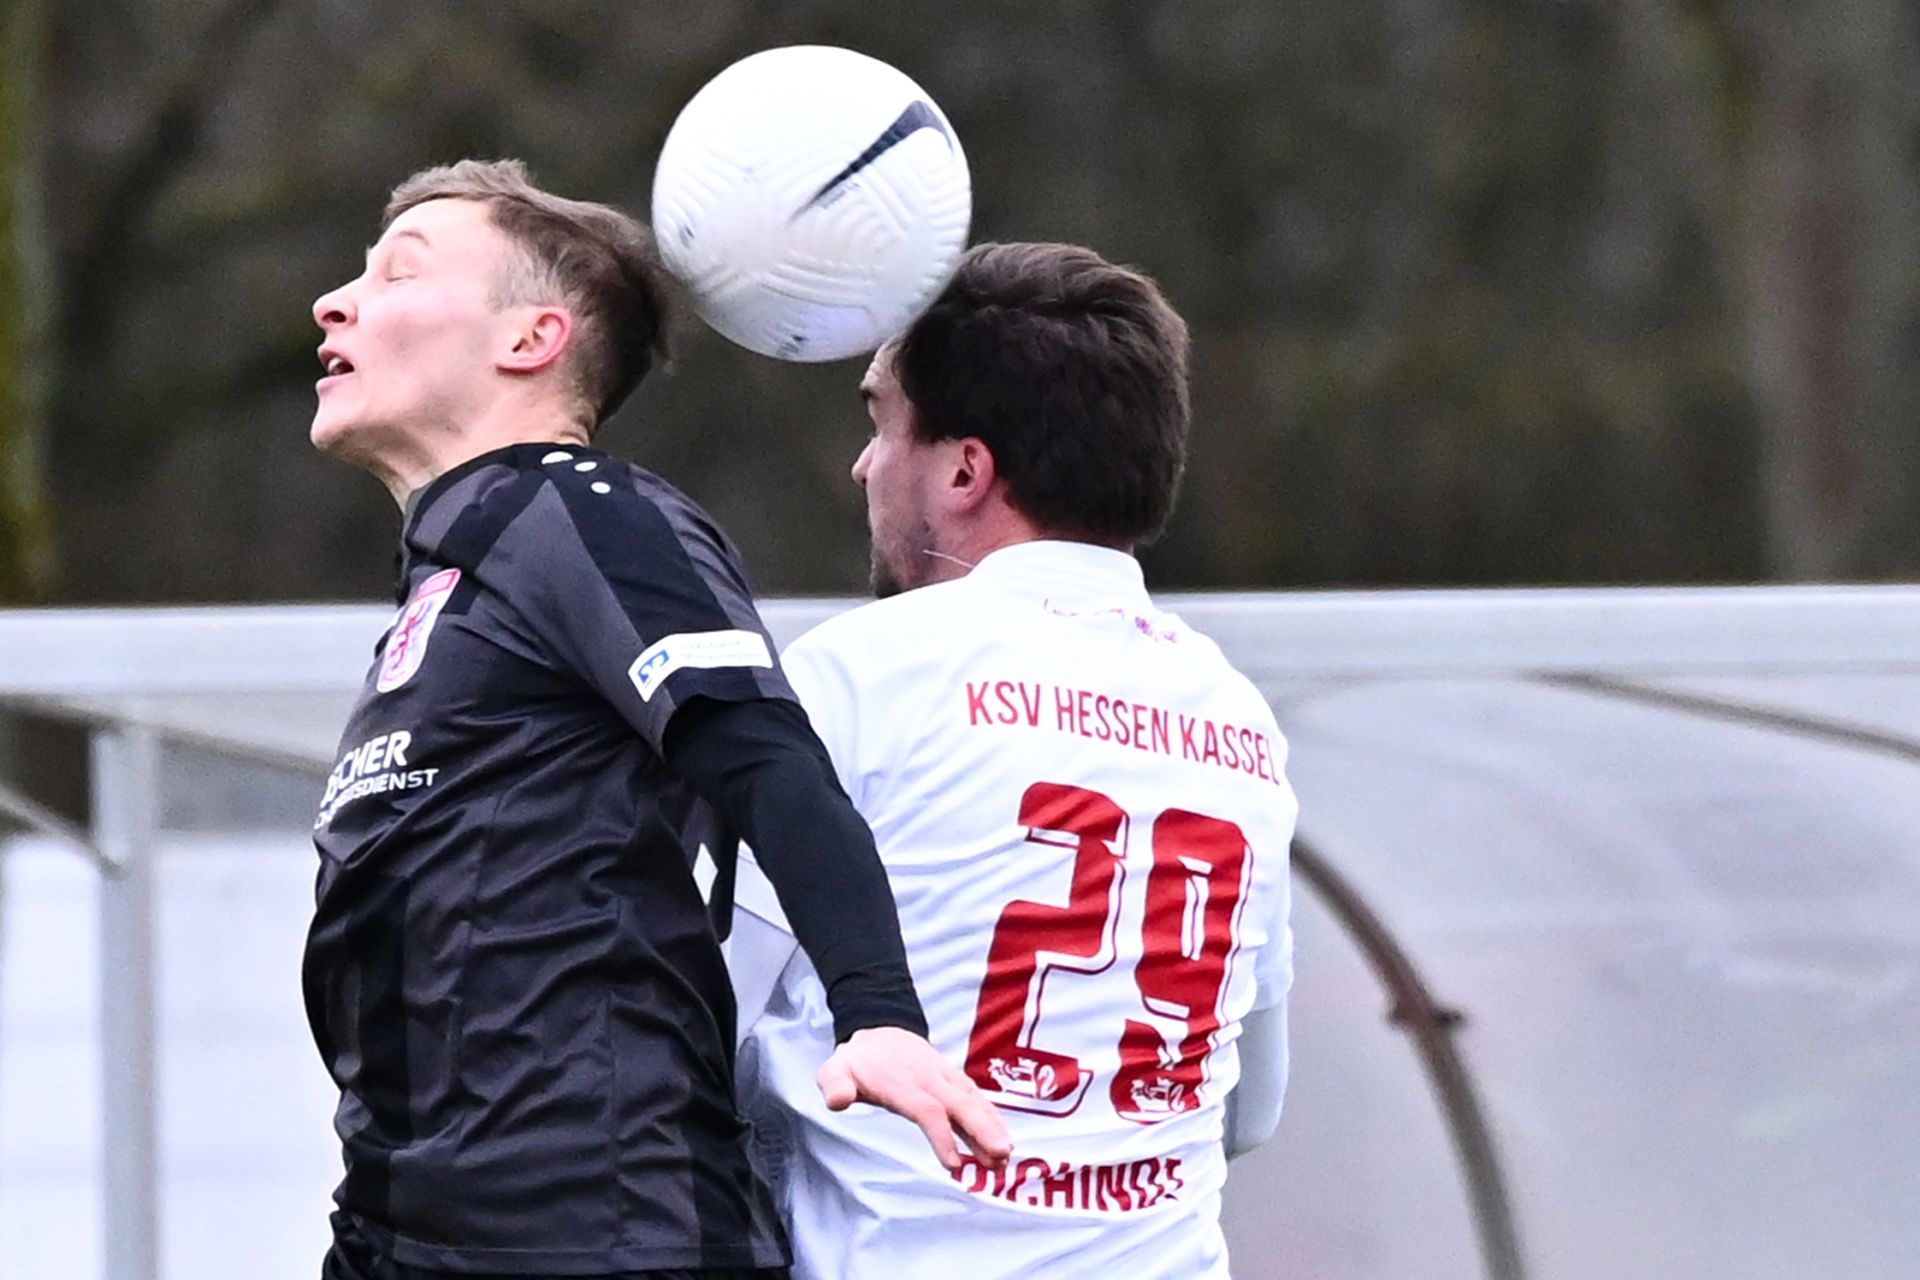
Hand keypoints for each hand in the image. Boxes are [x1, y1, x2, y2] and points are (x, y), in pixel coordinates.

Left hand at [817, 1026, 1013, 1171]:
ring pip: (972, 1100)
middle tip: (1001, 1155)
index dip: (942, 1135)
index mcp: (902, 1082)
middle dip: (982, 1129)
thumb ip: (834, 1084)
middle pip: (960, 1104)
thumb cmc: (858, 1062)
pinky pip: (976, 1097)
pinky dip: (992, 1117)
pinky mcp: (954, 1080)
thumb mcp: (835, 1070)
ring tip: (1006, 1154)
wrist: (880, 1032)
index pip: (926, 1109)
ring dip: (992, 1126)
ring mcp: (945, 1077)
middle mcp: (929, 1078)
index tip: (953, 1164)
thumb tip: (838, 1100)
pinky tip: (1003, 1139)